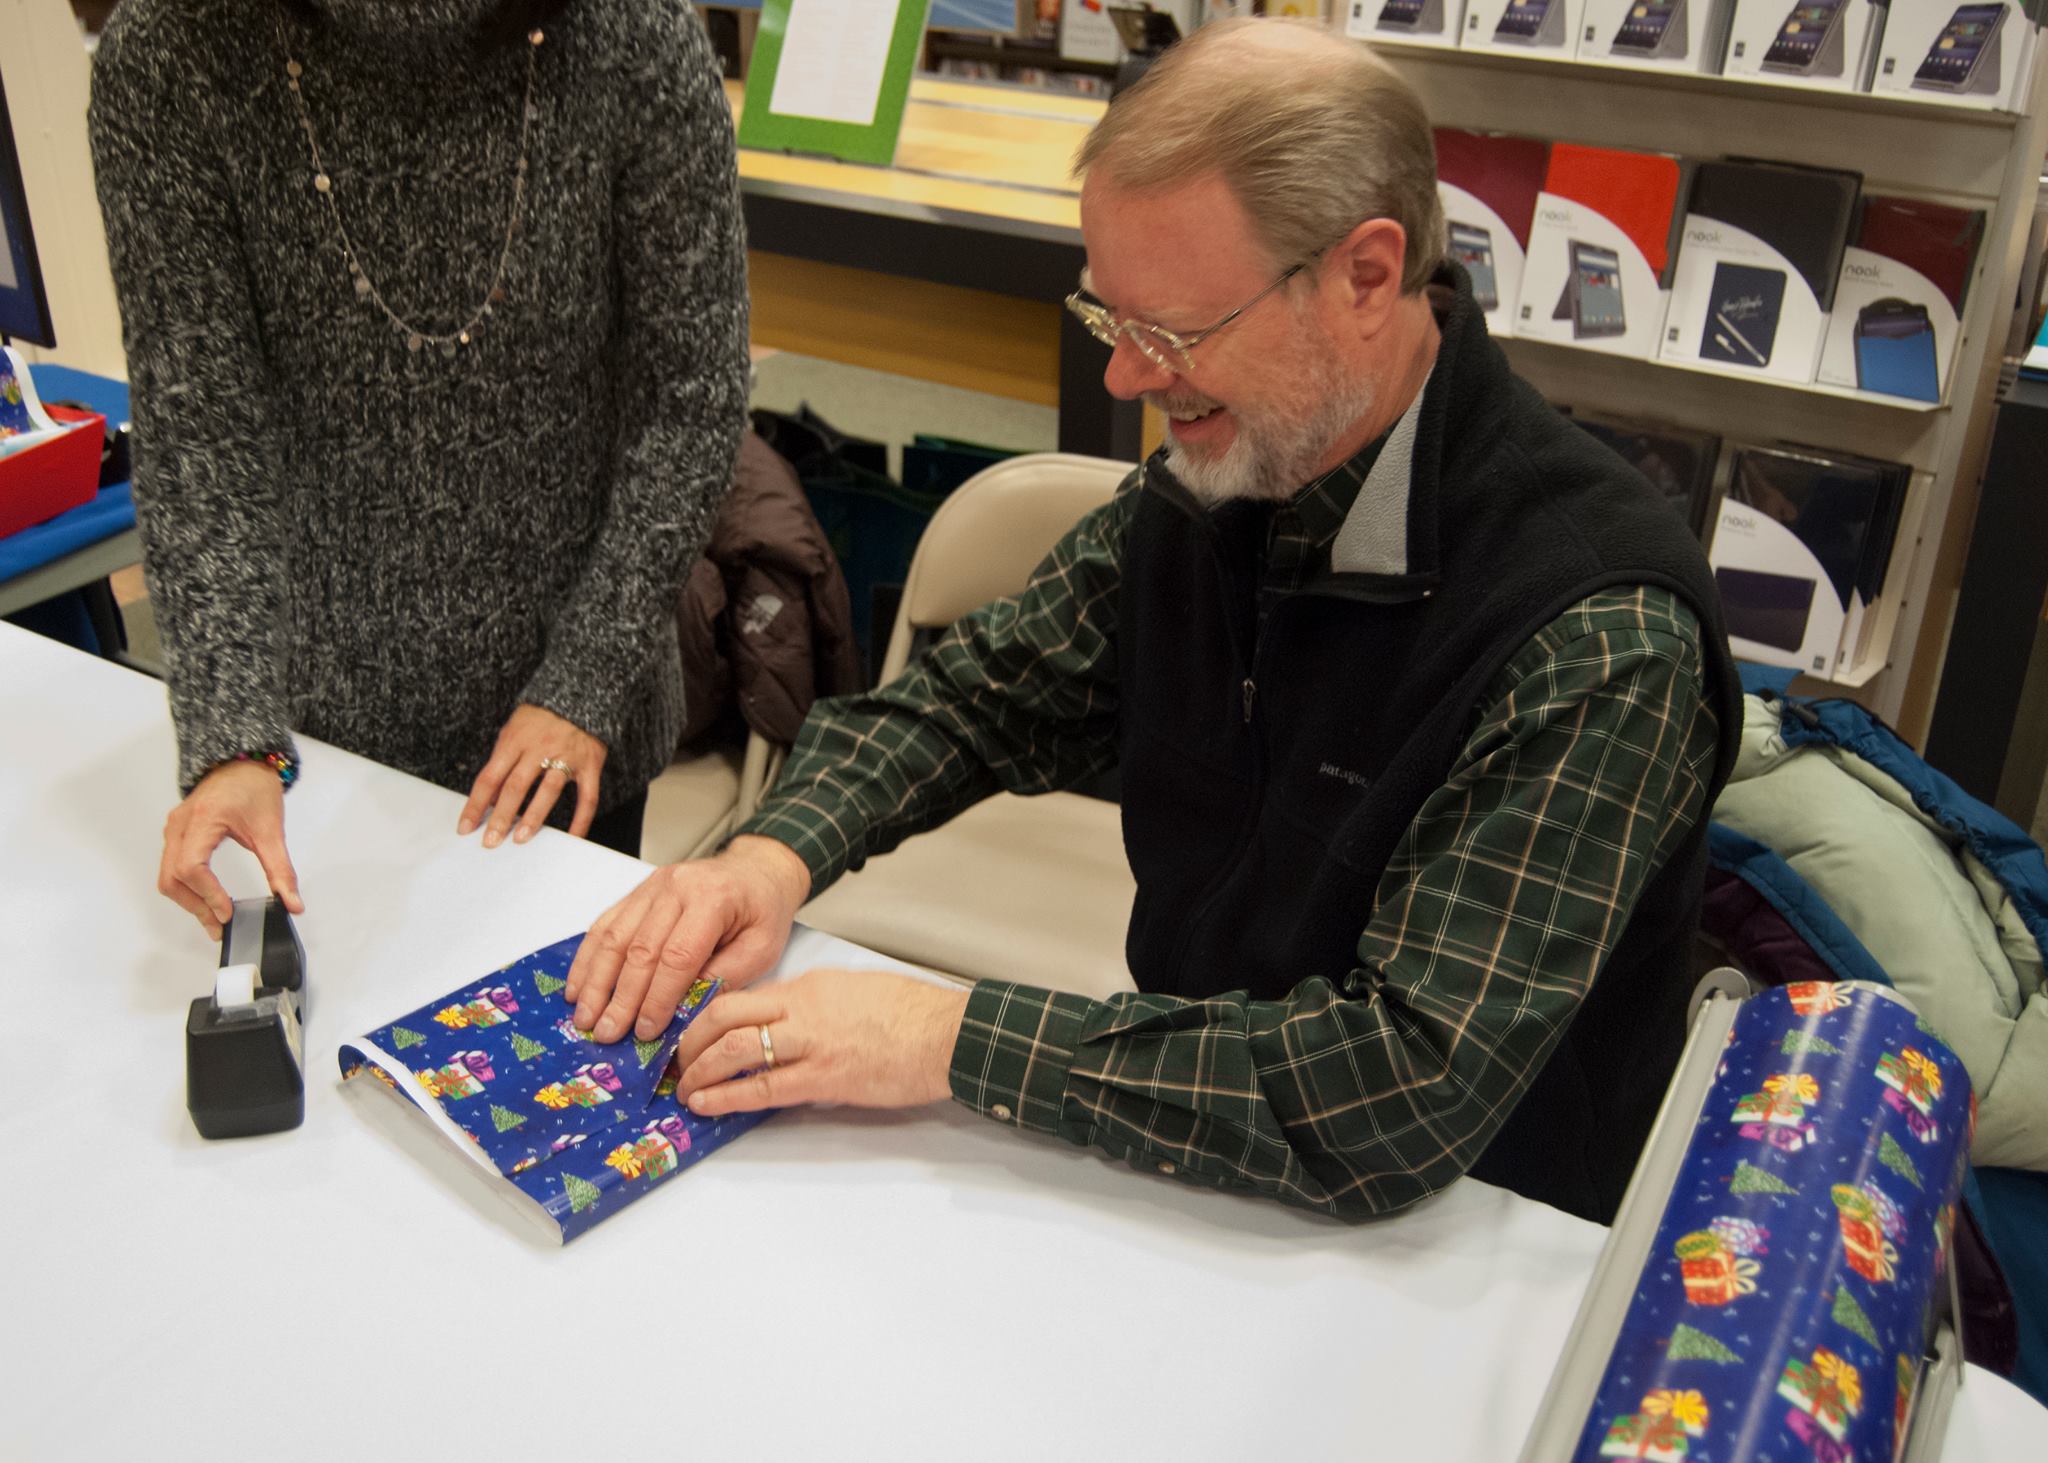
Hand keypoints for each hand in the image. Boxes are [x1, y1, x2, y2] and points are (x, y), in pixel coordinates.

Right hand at [159, 760, 303, 937]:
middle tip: (220, 926)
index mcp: (203, 820)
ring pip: (168, 876)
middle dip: (196, 906)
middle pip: (173, 878)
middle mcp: (180, 825)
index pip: (191, 867)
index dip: (207, 894)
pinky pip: (171, 867)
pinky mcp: (177, 833)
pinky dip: (186, 888)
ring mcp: (174, 829)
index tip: (227, 913)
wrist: (241, 762)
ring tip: (214, 919)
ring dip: (189, 901)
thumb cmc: (253, 787)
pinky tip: (206, 900)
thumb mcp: (272, 830)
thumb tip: (292, 903)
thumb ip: (281, 870)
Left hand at [458, 704, 606, 847]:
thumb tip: (488, 798)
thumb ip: (500, 762)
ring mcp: (567, 757)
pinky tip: (573, 837)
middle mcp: (539, 748)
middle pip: (515, 787)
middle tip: (491, 841)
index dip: (475, 804)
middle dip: (501, 817)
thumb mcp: (512, 732)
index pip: (489, 777)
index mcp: (515, 740)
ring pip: (548, 791)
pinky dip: (581, 819)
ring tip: (521, 839)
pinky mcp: (590, 765)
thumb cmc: (540, 717)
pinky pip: (587, 797)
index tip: (466, 827)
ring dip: (533, 817)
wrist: (580, 695)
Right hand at [564, 835, 812, 1042]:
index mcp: (713, 898)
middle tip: (605, 1033)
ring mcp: (653, 886)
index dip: (658, 997)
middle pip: (639, 948)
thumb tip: (681, 1012)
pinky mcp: (638, 892)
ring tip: (584, 1017)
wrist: (758, 870)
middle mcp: (677, 887)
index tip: (645, 1031)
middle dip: (620, 997)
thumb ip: (724, 978)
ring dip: (595, 981)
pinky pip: (606, 924)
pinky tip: (577, 986)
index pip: (678, 956)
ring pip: (614, 937)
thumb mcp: (762, 948)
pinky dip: (588, 958)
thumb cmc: (763, 911)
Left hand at [671, 967, 968, 1116]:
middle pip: (724, 1015)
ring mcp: (812, 1042)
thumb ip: (815, 1007)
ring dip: (700, 1071)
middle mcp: (803, 1007)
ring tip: (685, 1089)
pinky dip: (727, 1095)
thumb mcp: (854, 992)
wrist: (945, 1034)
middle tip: (676, 1062)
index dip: (707, 1017)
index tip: (690, 1035)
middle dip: (690, 1041)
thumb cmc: (911, 1014)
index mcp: (810, 985)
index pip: (743, 995)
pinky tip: (707, 1104)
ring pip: (735, 1048)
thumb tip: (786, 1030)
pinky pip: (764, 1086)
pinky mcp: (825, 1078)